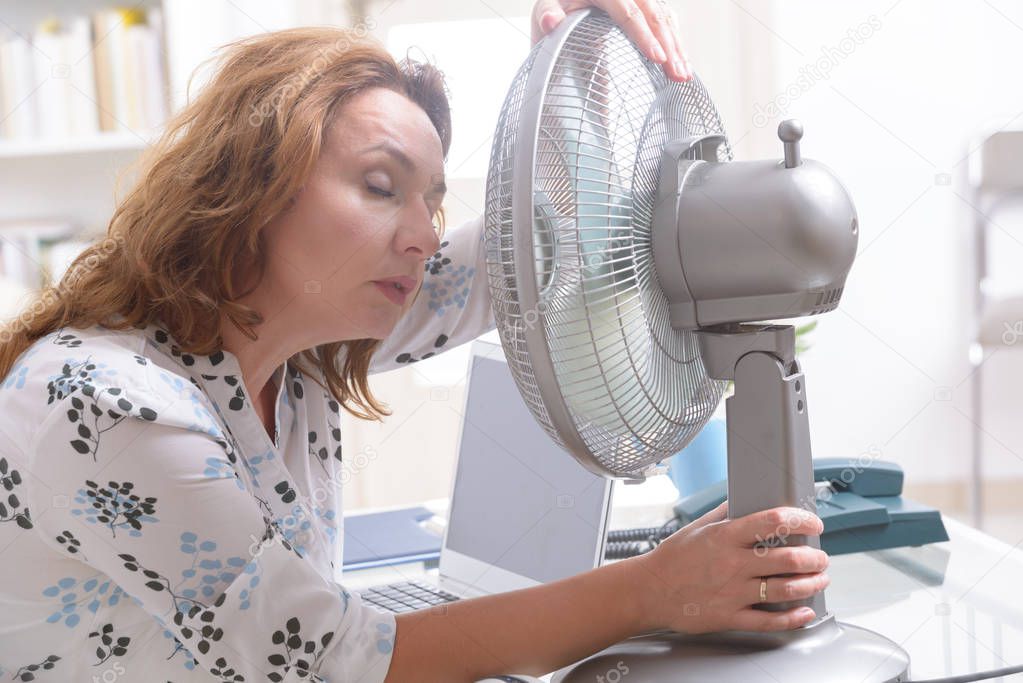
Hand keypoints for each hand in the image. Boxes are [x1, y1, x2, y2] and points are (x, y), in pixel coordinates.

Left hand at [530, 0, 691, 81]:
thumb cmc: (557, 5)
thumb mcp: (546, 7)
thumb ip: (546, 14)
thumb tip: (550, 21)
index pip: (628, 12)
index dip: (644, 35)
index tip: (657, 57)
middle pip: (653, 16)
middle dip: (669, 46)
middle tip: (677, 74)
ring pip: (664, 18)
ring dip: (677, 47)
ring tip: (684, 76)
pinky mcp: (645, 6)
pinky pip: (666, 20)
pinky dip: (676, 43)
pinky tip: (684, 63)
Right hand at [630, 501, 830, 633]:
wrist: (649, 591)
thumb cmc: (672, 558)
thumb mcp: (697, 527)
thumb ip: (725, 513)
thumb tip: (745, 497)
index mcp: (725, 536)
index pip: (773, 521)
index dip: (801, 520)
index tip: (813, 523)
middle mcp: (732, 563)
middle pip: (787, 558)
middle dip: (814, 557)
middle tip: (820, 557)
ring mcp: (732, 592)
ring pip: (785, 589)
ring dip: (811, 584)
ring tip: (819, 579)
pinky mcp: (729, 616)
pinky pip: (769, 621)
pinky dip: (793, 618)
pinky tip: (804, 612)